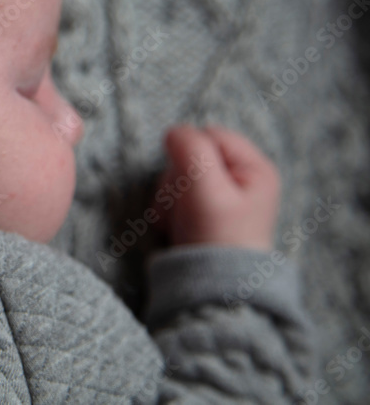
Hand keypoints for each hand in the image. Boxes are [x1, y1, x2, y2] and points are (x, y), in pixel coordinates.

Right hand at [154, 125, 279, 250]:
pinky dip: (169, 209)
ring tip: (177, 220)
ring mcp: (224, 197)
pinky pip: (177, 196)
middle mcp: (243, 180)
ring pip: (180, 175)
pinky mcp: (206, 213)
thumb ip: (191, 150)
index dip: (189, 154)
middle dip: (177, 180)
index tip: (187, 184)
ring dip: (169, 196)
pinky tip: (174, 226)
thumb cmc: (216, 239)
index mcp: (255, 168)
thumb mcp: (206, 189)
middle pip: (192, 155)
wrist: (213, 291)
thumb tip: (174, 131)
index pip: (209, 135)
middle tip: (181, 206)